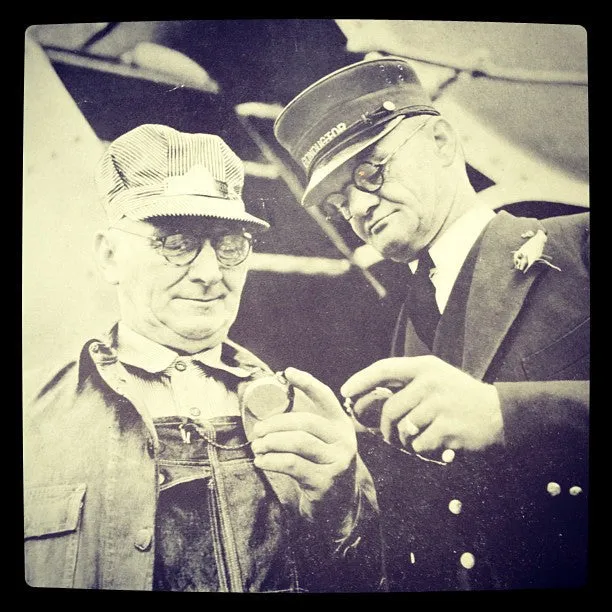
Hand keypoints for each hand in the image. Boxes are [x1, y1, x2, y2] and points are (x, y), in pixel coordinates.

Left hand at [251, 367, 357, 526]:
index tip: (287, 372)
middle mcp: (344, 440)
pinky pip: (292, 464)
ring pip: (298, 442)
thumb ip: (306, 424)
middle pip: (305, 422)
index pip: (325, 397)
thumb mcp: (322, 443)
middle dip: (276, 423)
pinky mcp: (326, 481)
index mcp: (341, 425)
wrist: (339, 506)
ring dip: (271, 442)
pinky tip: (262, 461)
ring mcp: (338, 461)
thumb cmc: (321, 466)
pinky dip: (272, 460)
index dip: (307, 382)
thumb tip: (273, 402)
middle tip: (257, 431)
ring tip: (257, 446)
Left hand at [340, 356, 503, 453]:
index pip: (384, 368)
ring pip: (403, 429)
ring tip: (419, 439)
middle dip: (385, 428)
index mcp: (425, 366)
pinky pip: (419, 444)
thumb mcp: (435, 377)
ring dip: (406, 441)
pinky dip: (422, 449)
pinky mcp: (448, 427)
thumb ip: (406, 383)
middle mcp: (430, 381)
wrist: (499, 413)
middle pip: (389, 408)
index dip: (361, 380)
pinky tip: (435, 444)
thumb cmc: (460, 396)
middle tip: (390, 436)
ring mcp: (440, 404)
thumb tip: (368, 398)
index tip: (345, 392)